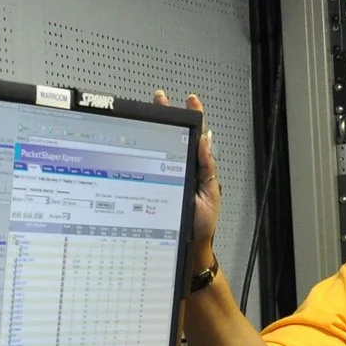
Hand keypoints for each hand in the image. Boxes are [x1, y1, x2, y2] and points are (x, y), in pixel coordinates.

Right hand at [153, 90, 221, 268]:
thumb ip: (207, 170)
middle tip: (159, 98)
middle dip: (166, 116)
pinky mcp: (149, 186)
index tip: (191, 100)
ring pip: (156, 149)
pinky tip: (135, 140)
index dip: (194, 118)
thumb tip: (205, 141)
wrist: (187, 247)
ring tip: (149, 111)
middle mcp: (178, 169)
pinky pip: (144, 168)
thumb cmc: (200, 225)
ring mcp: (162, 176)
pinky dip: (138, 154)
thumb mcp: (210, 196)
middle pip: (172, 138)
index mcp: (196, 168)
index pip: (195, 138)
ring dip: (153, 129)